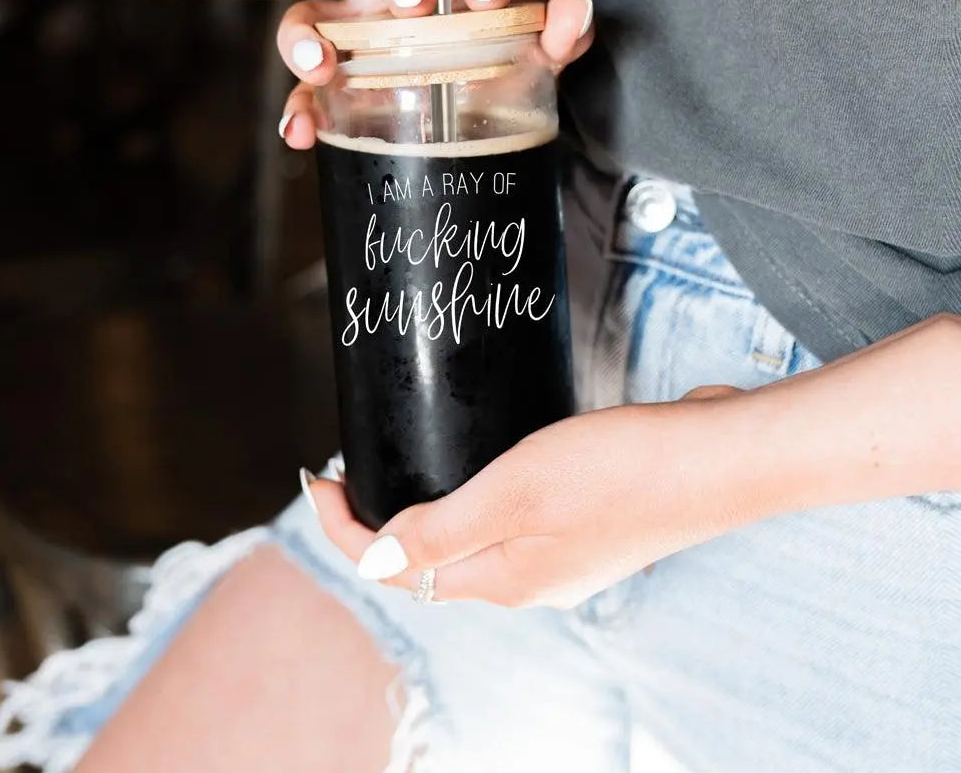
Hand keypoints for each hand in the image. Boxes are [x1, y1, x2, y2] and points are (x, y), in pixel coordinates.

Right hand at [275, 0, 594, 148]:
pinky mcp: (335, 70)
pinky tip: (298, 131)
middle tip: (416, 5)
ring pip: (316, 11)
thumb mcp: (526, 35)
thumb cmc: (489, 34)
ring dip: (309, 36)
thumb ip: (556, 30)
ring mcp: (355, 23)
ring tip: (320, 66)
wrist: (466, 51)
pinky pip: (305, 83)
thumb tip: (574, 14)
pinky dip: (297, 106)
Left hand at [305, 387, 743, 609]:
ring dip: (422, 509)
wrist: (721, 458)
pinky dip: (469, 499)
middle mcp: (526, 580)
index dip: (345, 527)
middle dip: (376, 520)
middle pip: (426, 560)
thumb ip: (440, 531)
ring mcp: (559, 557)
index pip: (394, 566)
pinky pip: (505, 522)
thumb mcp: (515, 492)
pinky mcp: (584, 527)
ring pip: (466, 542)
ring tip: (397, 462)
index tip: (318, 474)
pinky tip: (475, 464)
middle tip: (348, 466)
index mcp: (501, 580)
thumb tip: (372, 563)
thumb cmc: (622, 469)